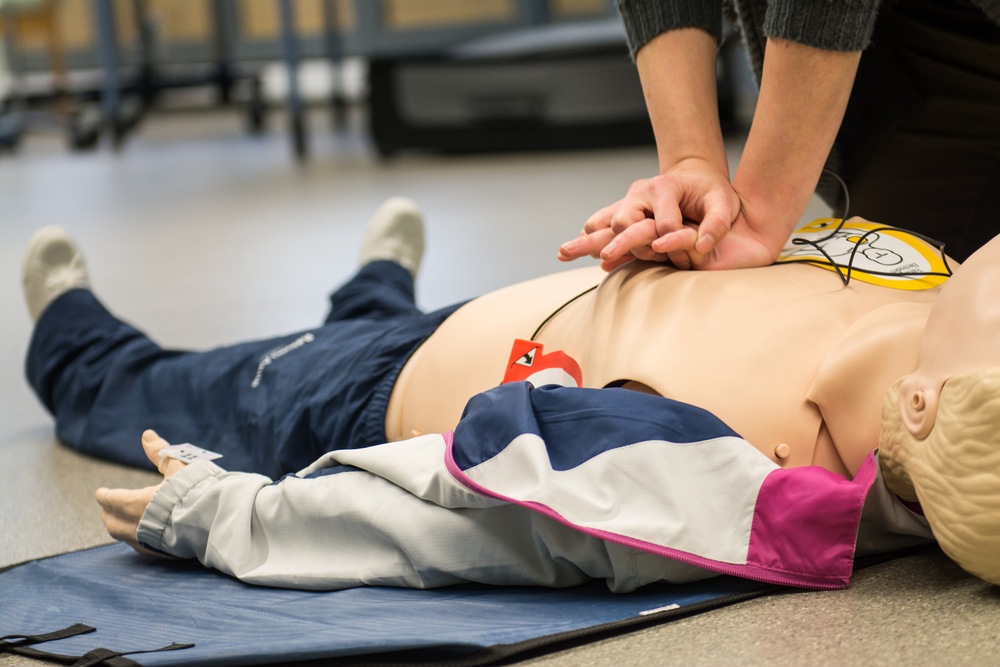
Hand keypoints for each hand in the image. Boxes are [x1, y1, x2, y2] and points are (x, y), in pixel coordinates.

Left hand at [95, 429, 187, 555]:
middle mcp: (137, 525)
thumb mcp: (179, 466)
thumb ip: (160, 452)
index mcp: (136, 503)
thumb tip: (146, 435)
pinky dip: (134, 537)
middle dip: (107, 513)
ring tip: (120, 521)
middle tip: (107, 507)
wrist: (215, 519)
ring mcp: (147, 542)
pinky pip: (139, 545)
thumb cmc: (196, 490)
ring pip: (122, 536)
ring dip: (118, 526)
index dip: (104, 495)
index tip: (101, 492)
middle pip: (111, 522)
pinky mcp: (160, 552)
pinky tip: (141, 534)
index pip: (110, 500)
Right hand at [557, 159, 740, 269]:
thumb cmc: (712, 192)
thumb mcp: (725, 204)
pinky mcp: (624, 210)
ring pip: (604, 222)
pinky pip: (602, 224)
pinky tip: (572, 249)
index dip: (668, 238)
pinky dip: (589, 237)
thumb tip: (702, 247)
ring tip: (564, 252)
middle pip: (623, 220)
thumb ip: (717, 224)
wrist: (696, 179)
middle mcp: (640, 193)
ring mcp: (629, 202)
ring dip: (588, 239)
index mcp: (664, 188)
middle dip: (620, 241)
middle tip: (606, 256)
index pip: (662, 221)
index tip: (675, 251)